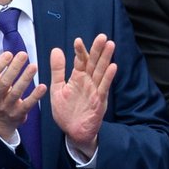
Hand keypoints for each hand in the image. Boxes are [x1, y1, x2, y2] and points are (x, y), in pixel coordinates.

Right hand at [0, 46, 45, 137]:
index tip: (9, 54)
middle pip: (4, 83)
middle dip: (14, 68)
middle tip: (23, 54)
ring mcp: (6, 107)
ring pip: (16, 92)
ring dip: (25, 79)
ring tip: (34, 66)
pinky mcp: (18, 114)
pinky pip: (27, 104)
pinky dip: (35, 96)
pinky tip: (42, 86)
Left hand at [48, 36, 116, 155]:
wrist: (73, 132)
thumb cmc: (65, 111)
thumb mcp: (57, 89)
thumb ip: (57, 70)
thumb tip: (56, 49)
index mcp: (77, 78)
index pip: (80, 61)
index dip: (80, 51)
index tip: (78, 40)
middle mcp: (88, 82)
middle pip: (94, 63)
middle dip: (98, 50)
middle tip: (102, 36)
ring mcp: (95, 90)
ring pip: (101, 72)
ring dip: (106, 59)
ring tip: (110, 45)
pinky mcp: (100, 101)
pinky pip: (104, 87)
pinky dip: (108, 77)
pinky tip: (113, 66)